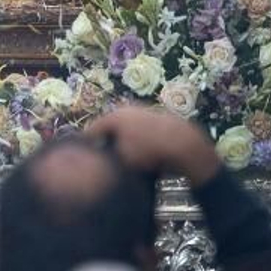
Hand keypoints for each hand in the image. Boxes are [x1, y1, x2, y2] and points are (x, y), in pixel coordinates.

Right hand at [85, 104, 219, 187]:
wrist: (183, 144)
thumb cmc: (148, 152)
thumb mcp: (123, 160)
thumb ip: (110, 159)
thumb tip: (106, 161)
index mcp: (113, 116)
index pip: (92, 130)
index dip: (88, 146)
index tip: (88, 159)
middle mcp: (127, 109)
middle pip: (111, 127)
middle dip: (108, 142)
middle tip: (107, 159)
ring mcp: (144, 111)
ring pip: (128, 129)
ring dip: (126, 141)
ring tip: (127, 158)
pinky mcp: (159, 118)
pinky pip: (143, 131)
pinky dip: (141, 140)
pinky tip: (145, 154)